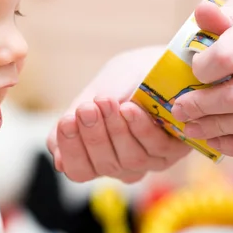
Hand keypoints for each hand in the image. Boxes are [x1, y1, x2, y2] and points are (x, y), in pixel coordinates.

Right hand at [47, 47, 190, 183]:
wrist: (149, 62)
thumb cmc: (115, 84)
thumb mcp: (87, 101)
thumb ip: (72, 128)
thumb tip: (58, 161)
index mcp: (96, 158)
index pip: (79, 170)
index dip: (71, 150)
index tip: (67, 121)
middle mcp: (122, 166)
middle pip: (104, 164)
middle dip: (93, 135)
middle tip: (86, 108)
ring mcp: (149, 160)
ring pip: (130, 158)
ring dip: (116, 129)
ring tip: (105, 101)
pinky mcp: (174, 149)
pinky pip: (155, 146)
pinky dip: (140, 127)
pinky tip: (129, 108)